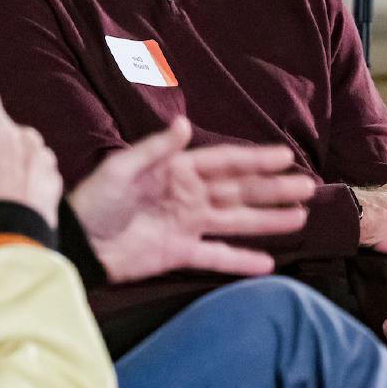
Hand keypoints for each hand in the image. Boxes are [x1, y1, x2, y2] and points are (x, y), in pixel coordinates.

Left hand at [67, 118, 314, 282]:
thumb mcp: (122, 168)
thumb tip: (184, 123)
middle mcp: (189, 196)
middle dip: (273, 189)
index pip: (225, 162)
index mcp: (177, 171)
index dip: (255, 159)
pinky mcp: (180, 254)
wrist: (79, 243)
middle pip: (239, 191)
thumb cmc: (96, 199)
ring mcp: (187, 226)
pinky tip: (268, 264)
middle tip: (307, 188)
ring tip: (300, 218)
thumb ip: (156, 149)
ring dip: (267, 221)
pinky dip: (241, 261)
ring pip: (236, 221)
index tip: (286, 156)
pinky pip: (217, 256)